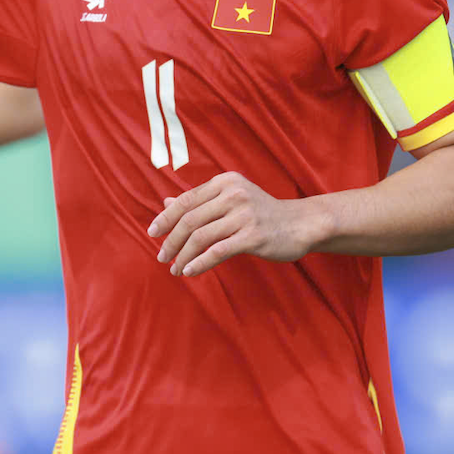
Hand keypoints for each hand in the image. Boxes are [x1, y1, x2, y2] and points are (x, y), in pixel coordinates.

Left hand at [148, 172, 320, 277]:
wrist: (301, 224)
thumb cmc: (262, 213)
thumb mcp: (231, 200)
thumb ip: (200, 201)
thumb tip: (166, 203)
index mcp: (225, 182)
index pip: (186, 200)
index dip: (166, 218)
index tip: (152, 233)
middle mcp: (233, 194)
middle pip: (190, 219)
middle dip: (171, 240)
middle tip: (162, 257)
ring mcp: (244, 214)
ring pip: (201, 237)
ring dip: (183, 255)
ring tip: (175, 269)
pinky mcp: (253, 236)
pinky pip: (218, 251)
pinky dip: (199, 262)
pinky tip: (190, 271)